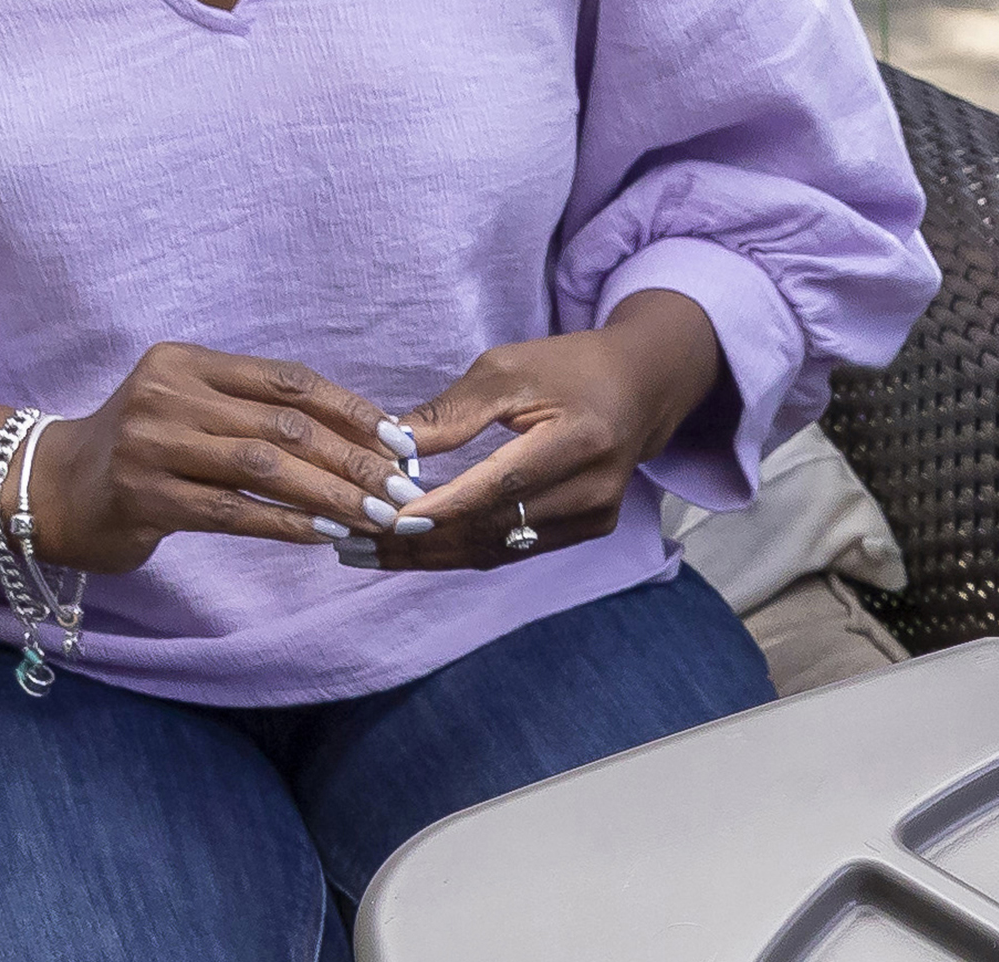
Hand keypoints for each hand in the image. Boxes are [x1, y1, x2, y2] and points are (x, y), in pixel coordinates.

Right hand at [0, 351, 423, 572]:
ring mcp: (152, 444)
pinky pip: (234, 513)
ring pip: (264, 468)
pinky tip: (329, 536)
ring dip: (332, 495)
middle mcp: (167, 394)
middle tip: (404, 490)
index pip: (286, 380)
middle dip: (354, 459)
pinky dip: (288, 525)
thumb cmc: (146, 453)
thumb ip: (256, 415)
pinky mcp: (146, 497)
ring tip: (380, 517)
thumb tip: (357, 439)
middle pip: (283, 425)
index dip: (350, 410)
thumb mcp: (194, 412)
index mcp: (186, 363)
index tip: (401, 441)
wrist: (56, 488)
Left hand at [379, 294, 726, 572]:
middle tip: (357, 545)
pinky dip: (461, 550)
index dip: (445, 506)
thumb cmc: (568, 369)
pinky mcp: (588, 531)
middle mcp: (593, 490)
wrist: (640, 391)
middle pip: (497, 529)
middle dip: (423, 541)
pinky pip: (514, 549)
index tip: (388, 519)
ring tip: (373, 554)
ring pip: (500, 549)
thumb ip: (454, 412)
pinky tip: (417, 550)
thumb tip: (394, 448)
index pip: (503, 485)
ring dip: (434, 555)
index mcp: (580, 440)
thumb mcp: (508, 369)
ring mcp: (594, 518)